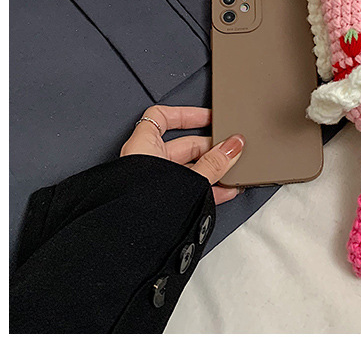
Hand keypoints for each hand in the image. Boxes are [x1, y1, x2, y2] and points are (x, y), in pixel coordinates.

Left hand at [120, 105, 244, 204]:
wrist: (127, 246)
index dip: (187, 114)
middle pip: (184, 144)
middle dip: (210, 148)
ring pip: (188, 169)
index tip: (209, 117)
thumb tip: (233, 146)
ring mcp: (152, 184)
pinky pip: (187, 188)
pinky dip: (206, 187)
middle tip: (230, 149)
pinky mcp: (160, 202)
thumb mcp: (189, 178)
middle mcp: (145, 162)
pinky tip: (224, 191)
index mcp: (143, 146)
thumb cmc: (141, 207)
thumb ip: (214, 162)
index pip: (163, 117)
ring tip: (232, 171)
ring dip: (212, 169)